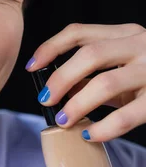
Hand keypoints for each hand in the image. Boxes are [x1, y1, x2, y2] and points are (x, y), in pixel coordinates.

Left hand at [25, 23, 145, 141]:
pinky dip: (105, 127)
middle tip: (46, 100)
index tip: (32, 67)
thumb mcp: (125, 66)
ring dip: (78, 104)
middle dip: (60, 78)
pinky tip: (91, 134)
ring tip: (64, 120)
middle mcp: (140, 44)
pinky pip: (128, 114)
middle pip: (89, 55)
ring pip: (106, 83)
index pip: (78, 32)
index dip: (50, 48)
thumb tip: (60, 91)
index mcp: (125, 33)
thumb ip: (95, 73)